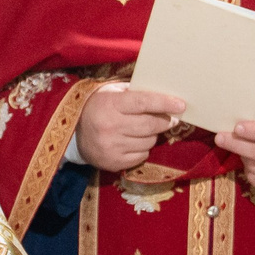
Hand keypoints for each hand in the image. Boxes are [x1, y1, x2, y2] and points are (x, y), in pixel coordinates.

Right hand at [74, 83, 189, 173]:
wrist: (72, 133)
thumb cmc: (97, 107)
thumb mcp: (110, 92)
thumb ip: (134, 92)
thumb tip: (164, 96)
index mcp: (110, 105)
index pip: (143, 102)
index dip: (165, 103)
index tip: (181, 105)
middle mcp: (110, 126)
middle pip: (150, 125)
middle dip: (165, 121)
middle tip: (171, 118)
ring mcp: (112, 147)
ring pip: (149, 141)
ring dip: (153, 135)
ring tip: (144, 129)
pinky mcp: (113, 162)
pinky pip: (142, 155)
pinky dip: (143, 148)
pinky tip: (133, 142)